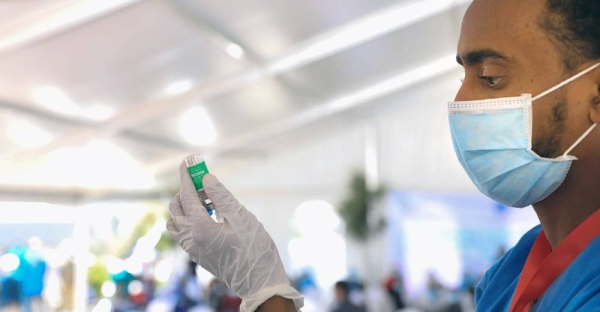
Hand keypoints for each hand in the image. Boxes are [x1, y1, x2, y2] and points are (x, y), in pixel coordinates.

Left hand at [166, 161, 302, 311]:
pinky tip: (209, 215)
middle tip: (205, 181)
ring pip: (176, 222)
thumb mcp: (241, 217)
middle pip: (176, 207)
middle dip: (186, 190)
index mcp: (200, 228)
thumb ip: (221, 196)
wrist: (259, 282)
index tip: (188, 162)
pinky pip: (183, 233)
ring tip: (208, 200)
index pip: (187, 196)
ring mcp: (193, 249)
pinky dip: (189, 219)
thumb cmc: (254, 249)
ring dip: (186, 206)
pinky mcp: (198, 255)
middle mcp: (191, 239)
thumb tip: (207, 179)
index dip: (187, 176)